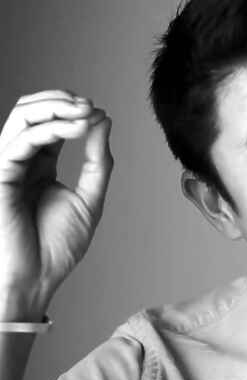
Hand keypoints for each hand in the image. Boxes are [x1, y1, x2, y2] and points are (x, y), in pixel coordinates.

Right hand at [0, 90, 112, 315]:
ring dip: (56, 109)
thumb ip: (97, 162)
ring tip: (85, 112)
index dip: (74, 112)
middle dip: (62, 101)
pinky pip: (20, 140)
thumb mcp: (89, 199)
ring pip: (22, 117)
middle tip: (90, 106)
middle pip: (32, 112)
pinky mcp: (0, 174)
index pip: (51, 124)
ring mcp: (8, 166)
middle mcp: (21, 161)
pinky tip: (74, 129)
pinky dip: (49, 129)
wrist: (37, 278)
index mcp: (40, 166)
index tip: (101, 114)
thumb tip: (103, 123)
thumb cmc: (57, 248)